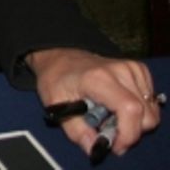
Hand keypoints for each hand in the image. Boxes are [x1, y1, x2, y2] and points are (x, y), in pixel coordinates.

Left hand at [30, 48, 159, 155]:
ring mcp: (132, 69)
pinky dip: (138, 112)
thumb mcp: (56, 105)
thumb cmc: (57, 79)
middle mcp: (121, 71)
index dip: (128, 134)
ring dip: (134, 123)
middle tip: (106, 129)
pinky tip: (117, 106)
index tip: (114, 145)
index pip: (130, 109)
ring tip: (109, 116)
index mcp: (98, 78)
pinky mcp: (140, 70)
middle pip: (146, 115)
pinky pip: (150, 103)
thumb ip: (76, 130)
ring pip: (151, 112)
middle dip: (130, 132)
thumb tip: (95, 149)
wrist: (61, 58)